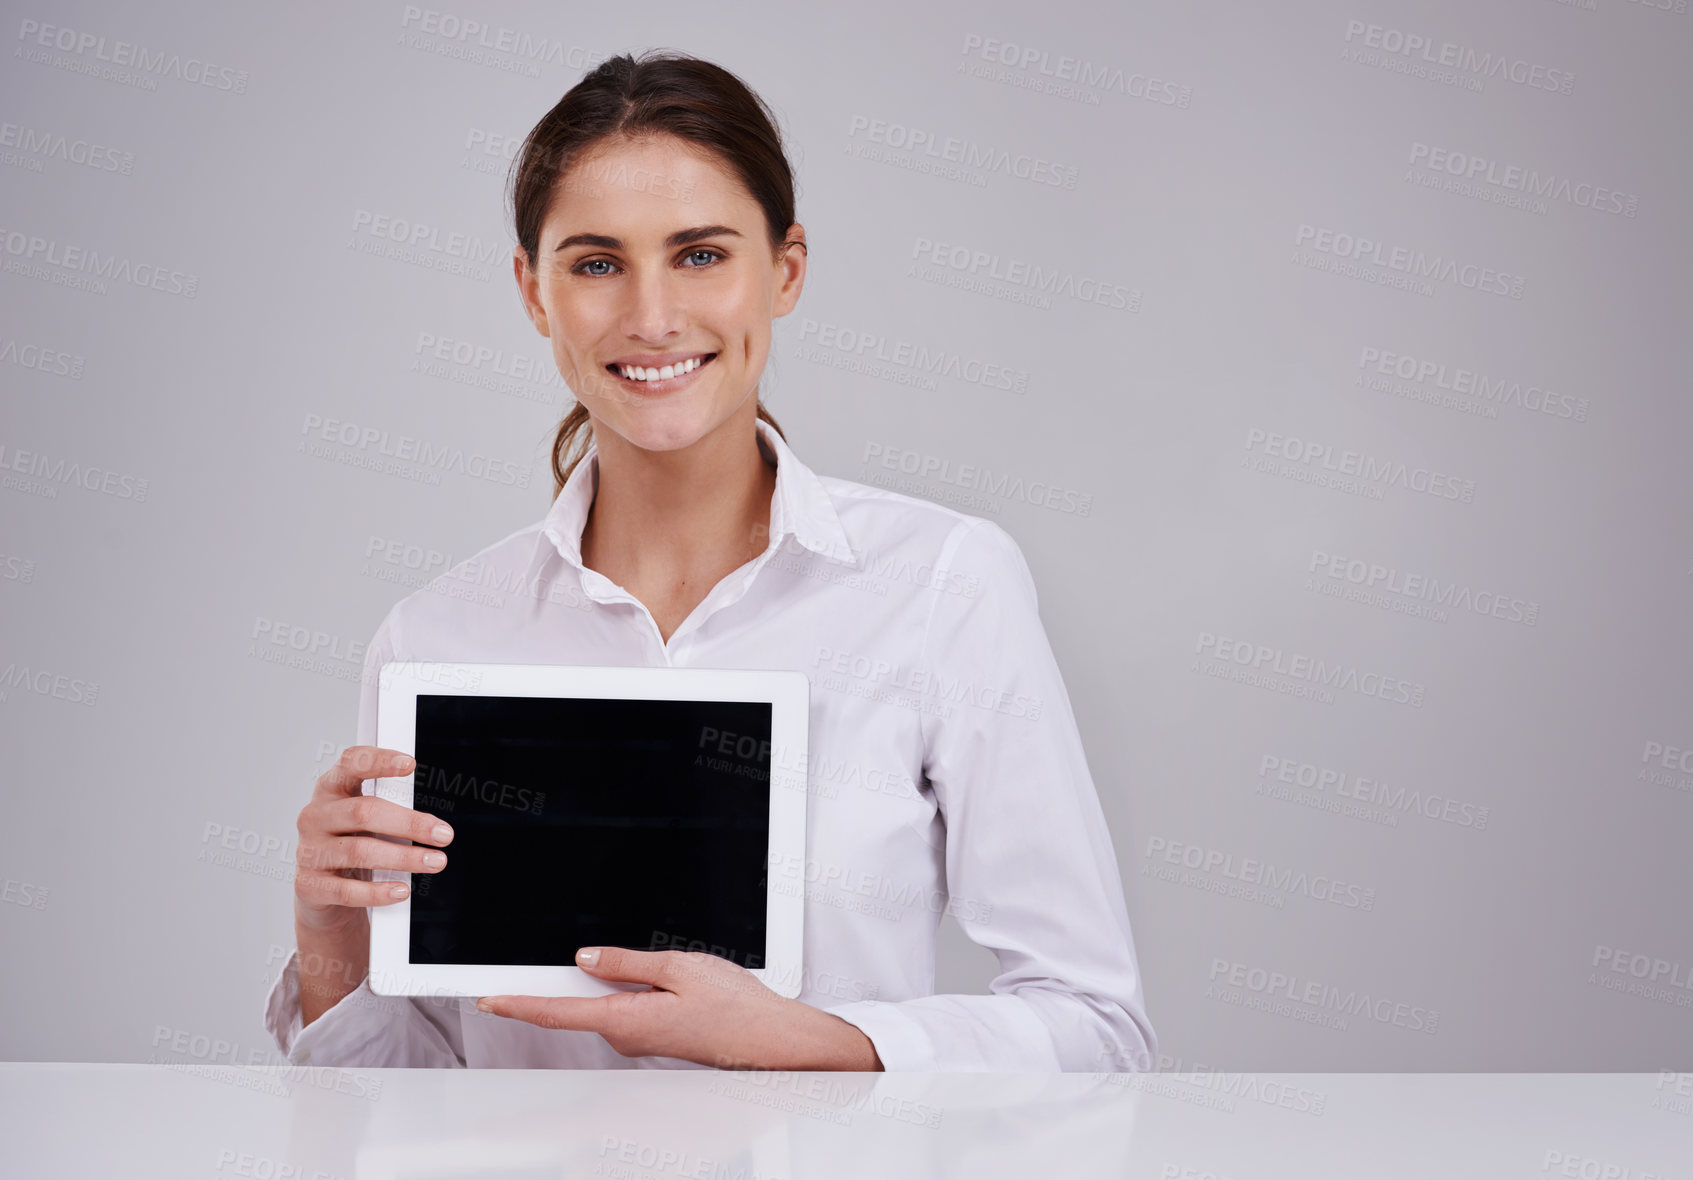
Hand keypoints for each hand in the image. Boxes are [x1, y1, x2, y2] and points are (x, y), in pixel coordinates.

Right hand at [293, 745, 453, 934]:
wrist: (320, 893)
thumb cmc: (352, 845)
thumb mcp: (367, 822)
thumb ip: (390, 811)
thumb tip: (432, 824)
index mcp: (331, 790)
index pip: (351, 764)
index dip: (378, 760)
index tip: (409, 763)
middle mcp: (315, 816)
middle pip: (363, 811)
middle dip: (410, 823)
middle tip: (444, 834)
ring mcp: (308, 851)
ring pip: (360, 851)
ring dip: (404, 858)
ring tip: (435, 862)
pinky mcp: (309, 885)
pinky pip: (348, 889)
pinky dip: (378, 891)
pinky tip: (401, 890)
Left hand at [476, 947, 882, 1071]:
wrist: (768, 1038)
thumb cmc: (734, 1006)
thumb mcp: (679, 966)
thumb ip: (626, 963)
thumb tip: (586, 958)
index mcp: (625, 1019)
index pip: (557, 1012)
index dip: (517, 1003)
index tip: (487, 997)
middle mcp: (625, 1035)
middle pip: (577, 1003)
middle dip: (568, 979)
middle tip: (557, 960)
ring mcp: (637, 1038)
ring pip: (602, 1002)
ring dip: (603, 981)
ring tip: (633, 964)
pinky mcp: (651, 1034)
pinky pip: (621, 1007)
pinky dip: (620, 988)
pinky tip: (645, 975)